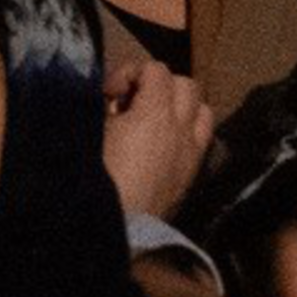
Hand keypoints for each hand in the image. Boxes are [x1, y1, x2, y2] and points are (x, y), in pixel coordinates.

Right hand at [102, 46, 213, 221]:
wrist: (117, 226)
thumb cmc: (98, 177)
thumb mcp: (93, 133)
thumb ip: (105, 109)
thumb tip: (113, 104)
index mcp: (155, 113)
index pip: (156, 69)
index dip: (130, 73)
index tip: (110, 95)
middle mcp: (182, 128)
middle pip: (186, 84)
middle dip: (161, 85)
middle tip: (134, 103)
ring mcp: (192, 152)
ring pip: (203, 110)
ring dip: (182, 106)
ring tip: (158, 119)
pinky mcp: (192, 174)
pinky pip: (203, 139)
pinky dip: (189, 131)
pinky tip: (166, 145)